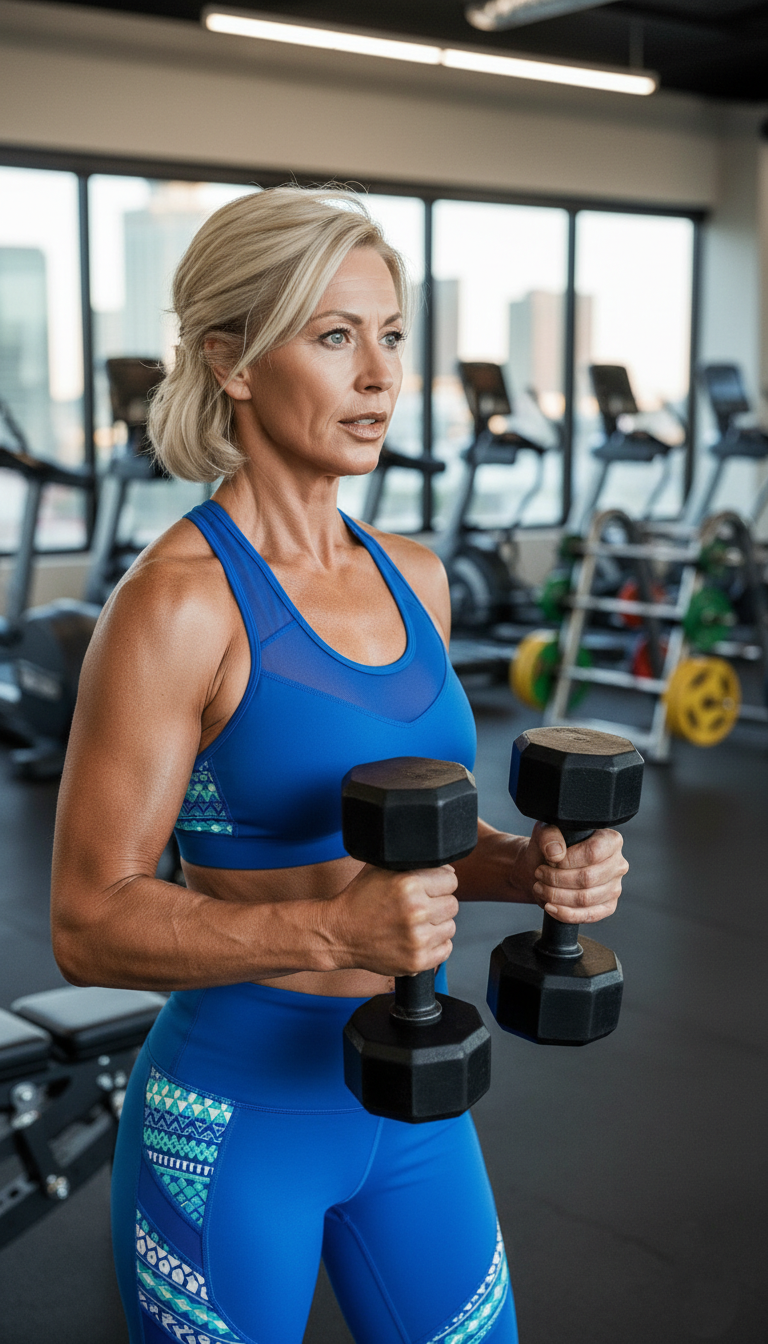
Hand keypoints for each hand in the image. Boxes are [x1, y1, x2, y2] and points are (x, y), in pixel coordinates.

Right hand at [330, 863, 458, 976]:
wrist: (338, 933)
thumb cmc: (359, 900)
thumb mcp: (381, 869)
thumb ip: (415, 863)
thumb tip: (448, 871)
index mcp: (409, 884)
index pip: (451, 881)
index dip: (439, 884)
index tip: (427, 890)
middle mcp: (416, 911)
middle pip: (452, 904)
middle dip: (438, 904)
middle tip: (418, 908)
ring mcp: (417, 939)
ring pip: (450, 927)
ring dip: (436, 925)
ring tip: (415, 924)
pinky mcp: (417, 961)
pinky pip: (445, 949)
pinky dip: (435, 945)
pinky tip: (416, 939)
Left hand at [517, 822, 627, 923]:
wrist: (545, 866)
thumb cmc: (551, 847)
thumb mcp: (545, 832)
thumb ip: (549, 836)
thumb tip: (556, 853)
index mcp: (610, 840)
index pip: (593, 852)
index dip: (568, 860)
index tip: (550, 861)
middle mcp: (618, 864)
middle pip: (588, 878)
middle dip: (557, 879)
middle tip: (540, 874)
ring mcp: (615, 887)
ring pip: (585, 898)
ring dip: (557, 896)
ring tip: (540, 888)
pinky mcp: (608, 907)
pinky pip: (589, 915)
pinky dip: (566, 914)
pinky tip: (550, 906)